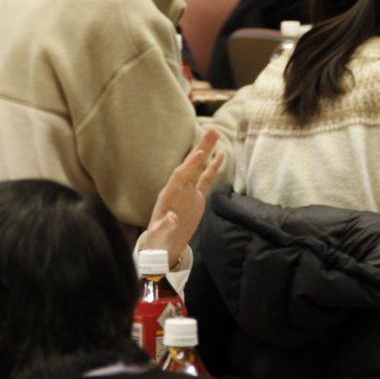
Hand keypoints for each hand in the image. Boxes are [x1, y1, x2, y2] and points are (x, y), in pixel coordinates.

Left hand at [143, 128, 223, 267]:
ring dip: (206, 150)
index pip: (179, 177)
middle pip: (190, 165)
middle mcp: (178, 189)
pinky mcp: (197, 198)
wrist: (163, 247)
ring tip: (216, 133)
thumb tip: (172, 218)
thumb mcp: (159, 236)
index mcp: (168, 196)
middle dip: (200, 148)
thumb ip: (165, 226)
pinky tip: (221, 154)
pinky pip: (206, 179)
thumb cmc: (158, 242)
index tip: (199, 153)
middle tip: (212, 131)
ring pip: (199, 168)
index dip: (189, 165)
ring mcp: (188, 192)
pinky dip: (213, 167)